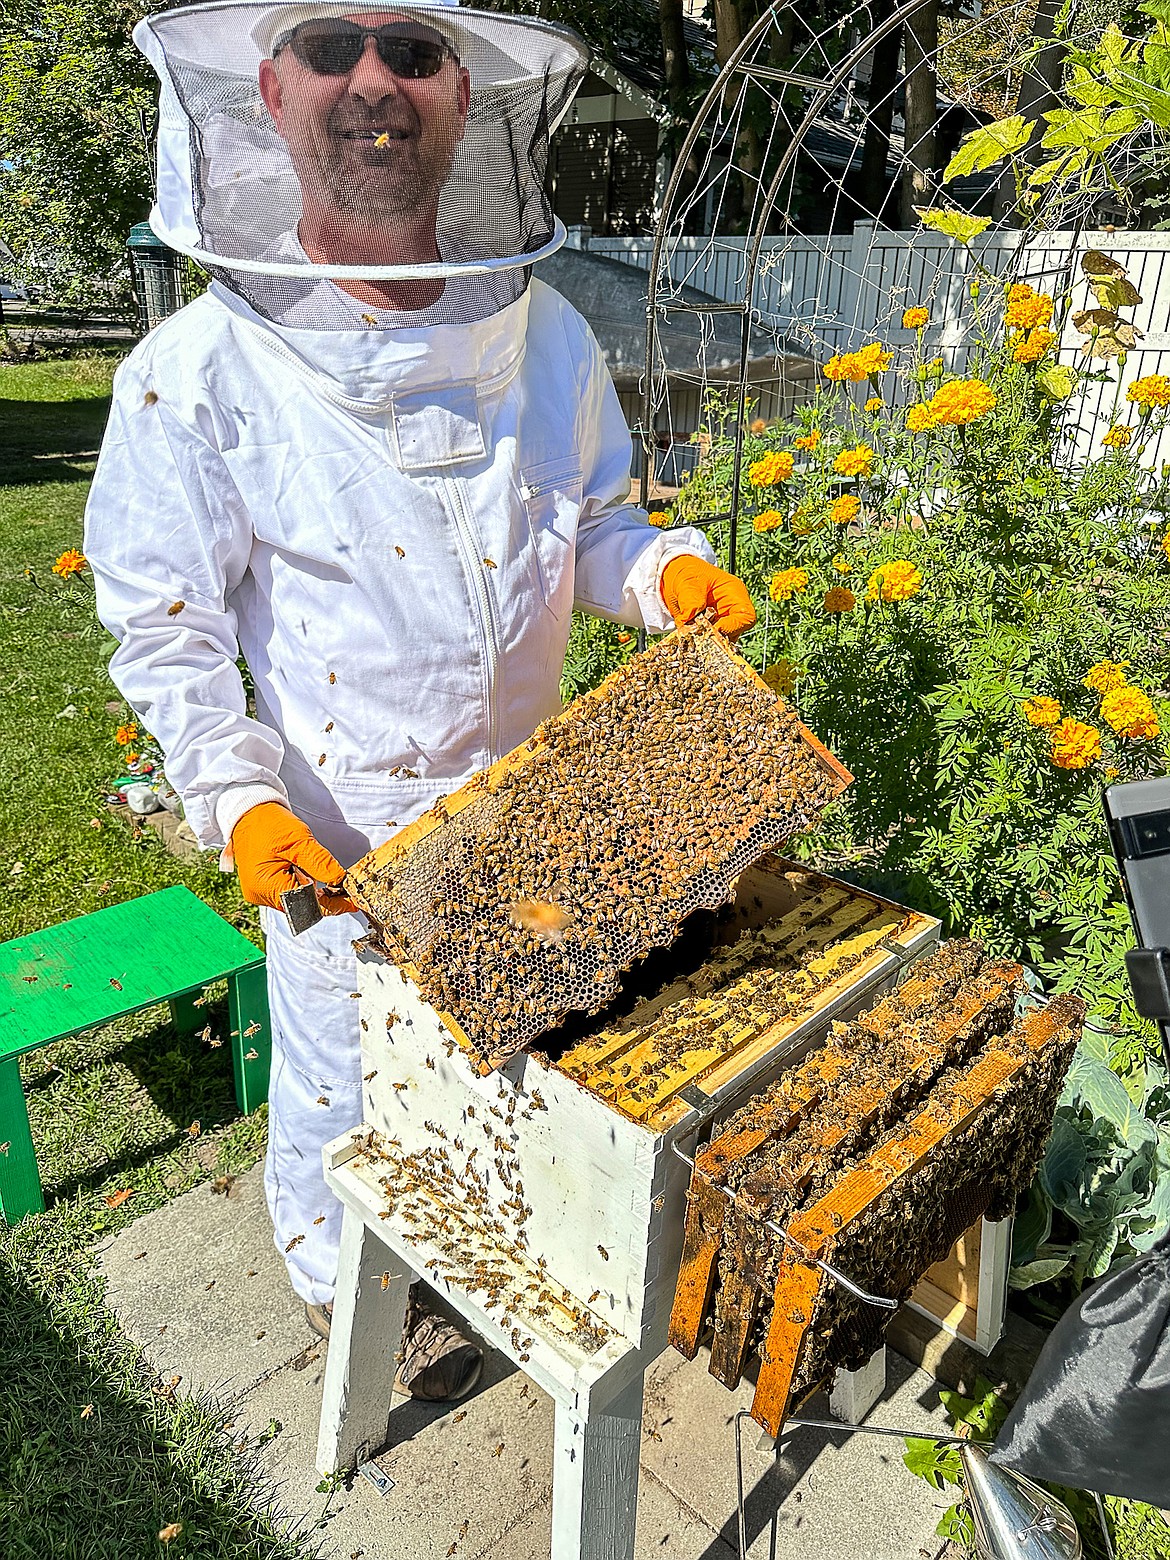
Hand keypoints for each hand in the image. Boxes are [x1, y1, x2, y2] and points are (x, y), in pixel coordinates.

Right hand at [231, 802, 356, 915]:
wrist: (247, 811)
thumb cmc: (268, 823)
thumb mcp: (299, 841)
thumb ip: (321, 864)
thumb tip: (340, 881)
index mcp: (266, 887)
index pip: (307, 907)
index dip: (333, 904)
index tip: (352, 900)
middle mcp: (260, 895)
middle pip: (302, 907)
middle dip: (324, 896)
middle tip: (342, 883)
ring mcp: (260, 891)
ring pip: (296, 900)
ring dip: (312, 889)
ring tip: (316, 867)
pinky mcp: (262, 885)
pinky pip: (287, 890)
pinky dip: (301, 883)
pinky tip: (304, 868)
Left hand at [661, 555, 756, 638]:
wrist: (671, 576)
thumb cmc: (685, 573)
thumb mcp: (687, 582)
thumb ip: (691, 599)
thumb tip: (690, 618)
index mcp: (734, 594)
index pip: (746, 617)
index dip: (734, 627)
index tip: (713, 630)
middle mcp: (729, 611)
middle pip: (734, 634)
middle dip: (715, 639)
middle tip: (696, 637)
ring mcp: (718, 623)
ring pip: (718, 643)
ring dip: (703, 643)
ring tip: (688, 637)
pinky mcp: (705, 631)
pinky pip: (704, 644)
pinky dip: (695, 645)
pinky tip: (685, 639)